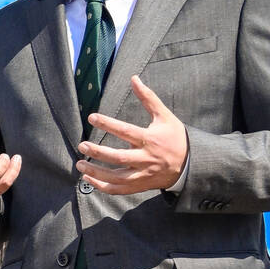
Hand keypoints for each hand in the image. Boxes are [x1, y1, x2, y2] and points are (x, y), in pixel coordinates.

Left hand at [80, 75, 188, 194]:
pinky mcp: (140, 185)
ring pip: (116, 178)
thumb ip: (148, 98)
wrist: (189, 164)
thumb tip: (134, 78)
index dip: (108, 124)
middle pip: (118, 157)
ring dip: (96, 173)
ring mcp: (142, 174)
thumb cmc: (175, 137)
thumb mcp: (165, 115)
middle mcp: (145, 158)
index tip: (92, 117)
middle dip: (98, 152)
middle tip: (81, 145)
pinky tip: (89, 179)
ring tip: (80, 164)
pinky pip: (119, 190)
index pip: (126, 131)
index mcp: (150, 140)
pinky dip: (103, 187)